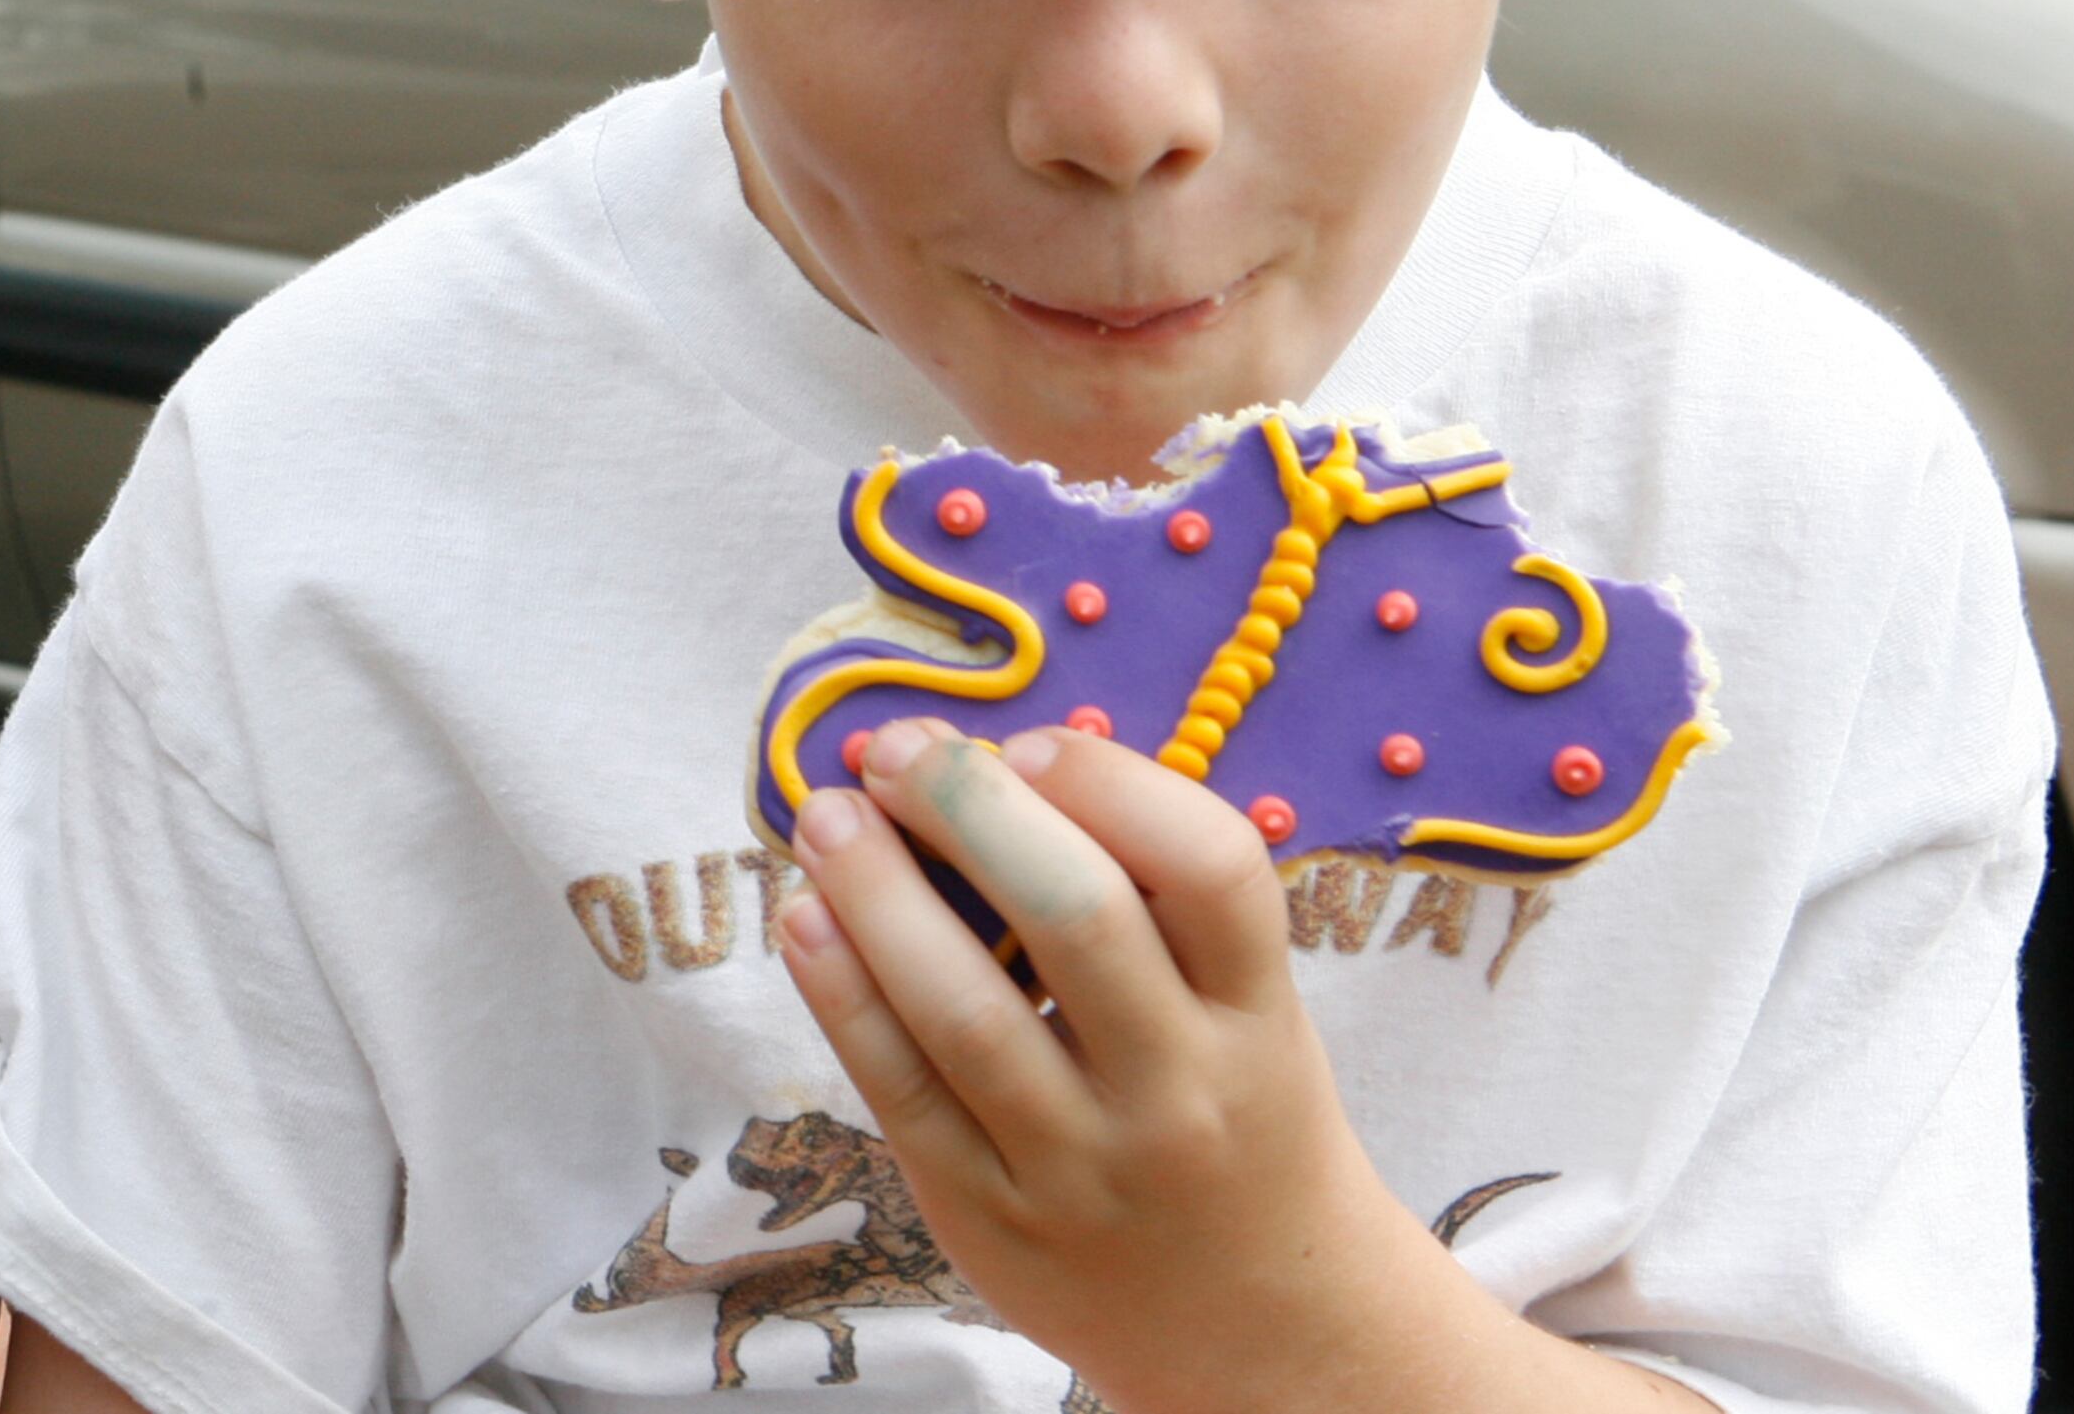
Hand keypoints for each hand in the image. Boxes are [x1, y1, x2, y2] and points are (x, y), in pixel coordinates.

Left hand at [774, 718, 1466, 1413]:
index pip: (1211, 870)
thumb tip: (1007, 762)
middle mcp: (1180, 1092)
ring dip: (879, 892)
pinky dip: (844, 995)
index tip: (1029, 743)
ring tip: (829, 815)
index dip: (1111, 784)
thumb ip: (1157, 908)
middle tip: (899, 748)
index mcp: (1260, 1020)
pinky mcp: (991, 1217)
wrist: (1265, 1330)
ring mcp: (1083, 1164)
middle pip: (1079, 920)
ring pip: (966, 1010)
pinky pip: (903, 1092)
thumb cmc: (1236, 1120)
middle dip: (972, 808)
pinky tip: (808, 917)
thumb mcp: (1247, 1014)